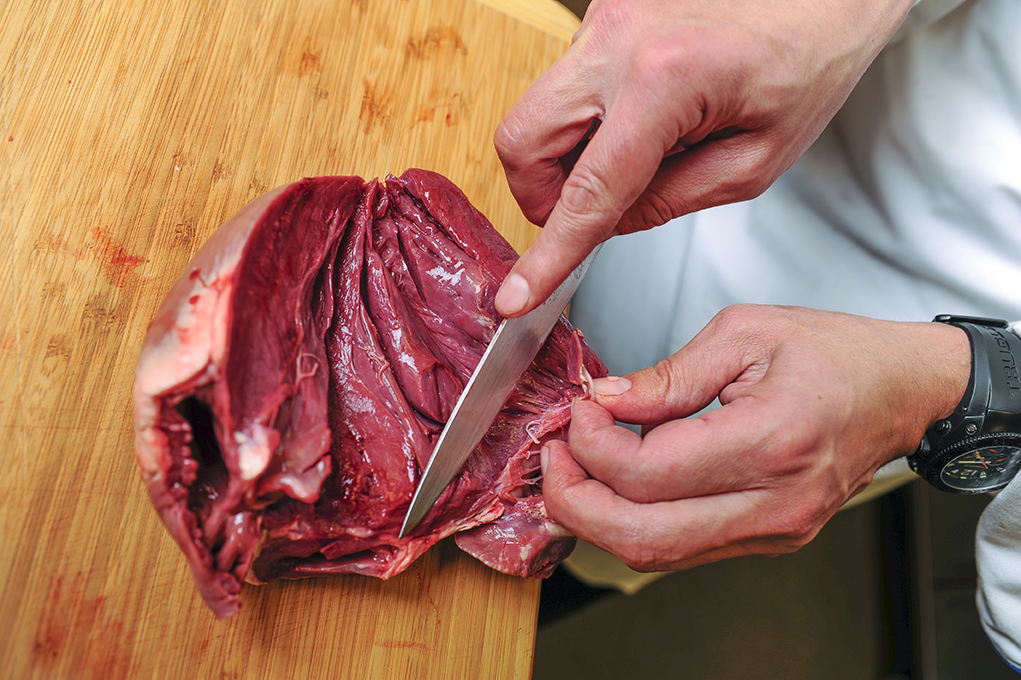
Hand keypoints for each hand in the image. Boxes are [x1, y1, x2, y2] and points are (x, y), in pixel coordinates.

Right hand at [494, 0, 913, 315]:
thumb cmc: (810, 60)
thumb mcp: (755, 163)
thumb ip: (670, 202)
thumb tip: (606, 224)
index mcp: (666, 80)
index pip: (585, 191)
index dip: (548, 254)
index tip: (518, 294)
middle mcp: (619, 38)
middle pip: (522, 141)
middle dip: (541, 193)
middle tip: (588, 213)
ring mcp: (605, 17)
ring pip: (537, 112)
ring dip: (567, 154)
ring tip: (637, 153)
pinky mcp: (604, 10)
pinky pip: (567, 84)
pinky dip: (589, 118)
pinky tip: (643, 116)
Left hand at [540, 305, 970, 570]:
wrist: (902, 390)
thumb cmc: (836, 353)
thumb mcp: (745, 334)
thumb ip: (668, 375)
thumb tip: (605, 401)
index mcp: (771, 441)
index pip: (647, 472)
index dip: (591, 445)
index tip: (579, 409)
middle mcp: (774, 502)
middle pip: (639, 536)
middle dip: (573, 500)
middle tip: (553, 457)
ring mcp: (772, 529)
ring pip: (655, 554)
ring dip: (596, 518)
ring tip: (574, 469)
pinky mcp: (767, 537)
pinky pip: (682, 548)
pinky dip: (634, 521)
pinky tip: (614, 486)